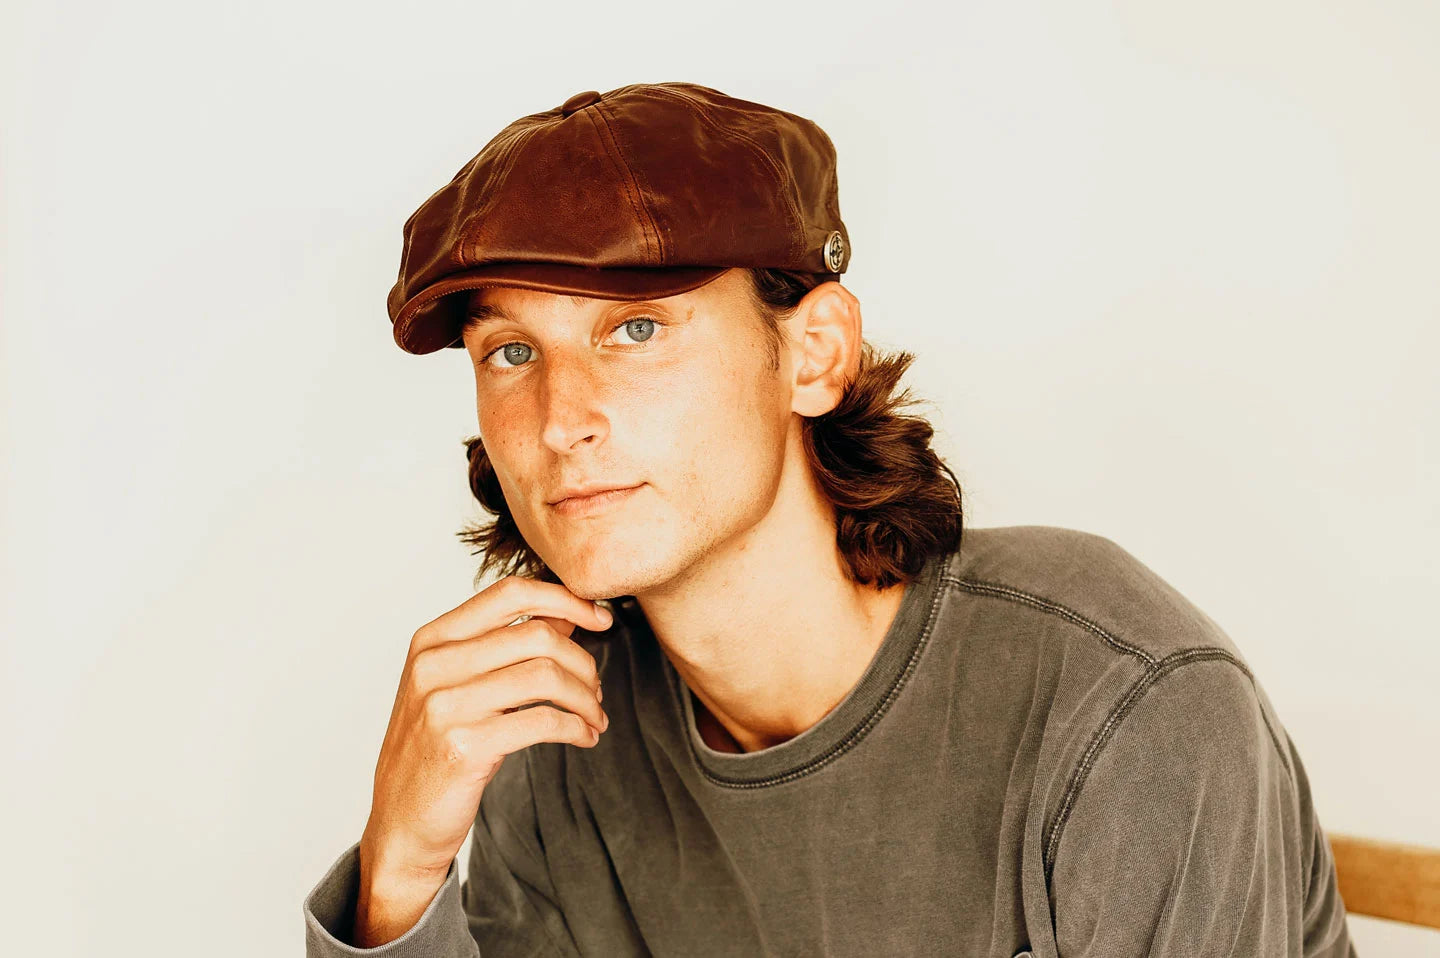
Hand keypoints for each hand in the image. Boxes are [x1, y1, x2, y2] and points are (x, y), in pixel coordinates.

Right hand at [360, 575, 611, 881]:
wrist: (400, 822)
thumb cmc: (434, 748)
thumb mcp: (457, 685)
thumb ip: (504, 647)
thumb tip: (567, 615)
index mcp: (431, 639)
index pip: (510, 594)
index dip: (565, 599)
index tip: (600, 618)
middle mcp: (434, 665)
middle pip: (537, 635)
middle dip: (582, 660)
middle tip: (596, 688)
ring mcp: (445, 705)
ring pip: (545, 676)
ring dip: (585, 697)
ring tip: (595, 716)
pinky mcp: (465, 746)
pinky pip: (543, 721)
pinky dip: (576, 727)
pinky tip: (584, 736)